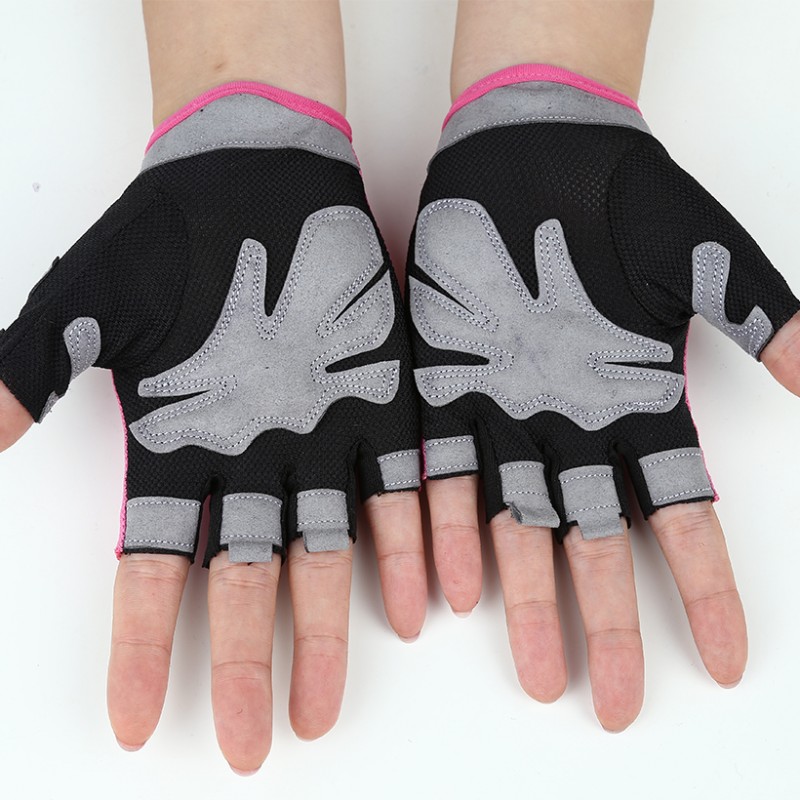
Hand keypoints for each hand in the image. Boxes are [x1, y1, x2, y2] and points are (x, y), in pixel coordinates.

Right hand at [0, 84, 425, 771]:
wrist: (250, 176)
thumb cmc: (164, 235)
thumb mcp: (86, 306)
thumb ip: (26, 375)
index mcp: (178, 446)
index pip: (154, 568)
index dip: (140, 646)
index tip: (135, 724)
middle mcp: (251, 456)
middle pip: (245, 579)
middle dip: (242, 661)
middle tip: (249, 746)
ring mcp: (319, 433)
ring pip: (327, 548)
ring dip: (330, 626)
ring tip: (329, 706)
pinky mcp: (380, 399)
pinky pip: (400, 484)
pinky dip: (412, 541)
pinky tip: (423, 603)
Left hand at [408, 65, 799, 729]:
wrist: (534, 150)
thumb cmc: (625, 196)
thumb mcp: (707, 260)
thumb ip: (770, 321)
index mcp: (640, 405)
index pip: (682, 519)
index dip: (705, 590)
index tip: (727, 661)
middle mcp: (574, 425)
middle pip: (596, 545)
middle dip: (608, 624)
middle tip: (614, 704)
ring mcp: (508, 411)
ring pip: (517, 525)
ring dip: (526, 599)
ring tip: (534, 674)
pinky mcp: (446, 385)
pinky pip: (442, 471)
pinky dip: (447, 528)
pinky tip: (451, 589)